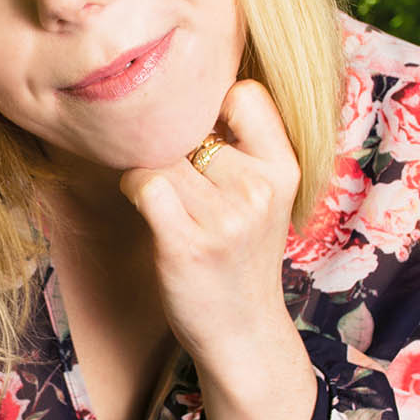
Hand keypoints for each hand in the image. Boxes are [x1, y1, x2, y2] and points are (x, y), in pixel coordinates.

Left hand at [119, 80, 315, 419]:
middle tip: (181, 180)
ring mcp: (224, 218)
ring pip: (160, 152)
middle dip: (173, 143)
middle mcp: (259, 188)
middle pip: (190, 123)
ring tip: (167, 201)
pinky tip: (149, 210)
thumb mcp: (264, 195)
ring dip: (149, 169)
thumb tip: (184, 86)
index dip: (211, 104)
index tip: (203, 133)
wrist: (241, 333)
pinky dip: (135, 189)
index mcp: (285, 168)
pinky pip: (143, 182)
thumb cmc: (240, 255)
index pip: (244, 92)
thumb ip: (242, 144)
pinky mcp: (186, 243)